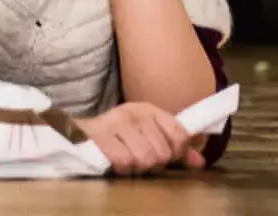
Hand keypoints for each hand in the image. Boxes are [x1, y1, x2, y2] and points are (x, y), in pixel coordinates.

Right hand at [73, 101, 204, 174]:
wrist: (78, 135)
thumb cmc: (119, 138)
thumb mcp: (149, 137)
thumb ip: (176, 149)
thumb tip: (200, 162)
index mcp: (148, 110)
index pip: (179, 135)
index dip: (176, 152)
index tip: (166, 155)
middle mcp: (132, 112)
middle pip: (163, 152)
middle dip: (154, 162)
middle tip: (140, 158)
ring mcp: (114, 123)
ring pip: (145, 158)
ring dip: (136, 166)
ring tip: (127, 160)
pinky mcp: (99, 135)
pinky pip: (124, 161)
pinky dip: (122, 167)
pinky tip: (115, 161)